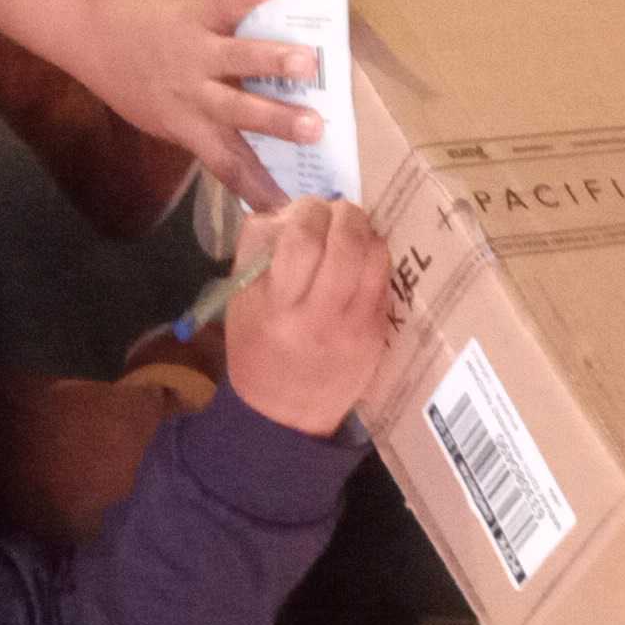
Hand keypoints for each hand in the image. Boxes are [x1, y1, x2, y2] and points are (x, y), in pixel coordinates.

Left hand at [0, 0, 324, 210]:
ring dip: (273, 61)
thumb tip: (253, 155)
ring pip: (238, 59)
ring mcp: (197, 53)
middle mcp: (196, 93)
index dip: (258, 187)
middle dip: (278, 121)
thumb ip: (205, 133)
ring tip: (307, 62)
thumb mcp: (165, 121)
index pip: (227, 163)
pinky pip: (225, 5)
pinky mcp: (196, 17)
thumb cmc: (137, 85)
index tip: (292, 206)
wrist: (100, 35)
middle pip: (239, 112)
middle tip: (315, 130)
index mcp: (190, 126)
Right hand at [226, 198, 388, 436]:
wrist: (284, 416)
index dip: (304, 210)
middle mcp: (314, 315)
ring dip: (364, 229)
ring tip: (351, 229)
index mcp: (273, 306)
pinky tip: (363, 256)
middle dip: (340, 212)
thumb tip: (286, 209)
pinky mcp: (375, 332)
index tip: (302, 210)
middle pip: (341, 240)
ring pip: (372, 254)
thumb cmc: (256, 351)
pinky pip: (384, 278)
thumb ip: (258, 253)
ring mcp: (351, 325)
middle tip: (333, 211)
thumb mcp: (239, 302)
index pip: (298, 238)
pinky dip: (376, 256)